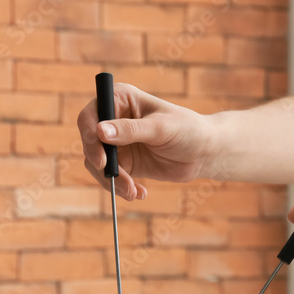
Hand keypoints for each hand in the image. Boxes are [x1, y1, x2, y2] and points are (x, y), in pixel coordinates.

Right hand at [77, 83, 214, 200]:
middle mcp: (114, 119)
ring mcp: (117, 143)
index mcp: (120, 99)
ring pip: (97, 164)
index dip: (89, 137)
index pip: (90, 116)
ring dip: (112, 181)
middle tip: (117, 180)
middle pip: (89, 143)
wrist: (203, 153)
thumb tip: (99, 132)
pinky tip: (139, 193)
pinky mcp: (124, 163)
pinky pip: (111, 178)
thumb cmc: (187, 130)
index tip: (101, 160)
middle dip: (101, 165)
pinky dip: (121, 189)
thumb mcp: (160, 128)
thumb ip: (131, 130)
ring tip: (134, 192)